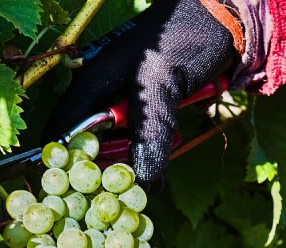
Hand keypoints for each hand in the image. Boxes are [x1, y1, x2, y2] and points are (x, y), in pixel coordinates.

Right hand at [45, 0, 238, 191]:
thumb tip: (143, 185)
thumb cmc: (185, 39)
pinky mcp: (144, 108)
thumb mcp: (163, 86)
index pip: (60, 131)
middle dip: (106, 167)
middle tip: (125, 185)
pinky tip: (164, 151)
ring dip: (133, 159)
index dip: (64, 163)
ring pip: (116, 146)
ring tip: (150, 168)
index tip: (79, 191)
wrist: (225, 20)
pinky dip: (150, 148)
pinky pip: (140, 139)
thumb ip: (150, 134)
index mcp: (90, 84)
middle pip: (87, 145)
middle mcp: (98, 95)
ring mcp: (121, 102)